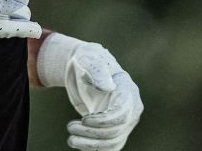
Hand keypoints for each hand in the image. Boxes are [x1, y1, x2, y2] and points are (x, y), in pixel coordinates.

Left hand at [37, 34, 142, 150]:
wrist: (82, 69)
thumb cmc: (87, 60)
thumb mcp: (89, 59)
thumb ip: (98, 71)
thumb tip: (108, 87)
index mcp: (127, 90)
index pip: (122, 113)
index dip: (104, 121)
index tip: (84, 120)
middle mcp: (131, 107)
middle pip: (117, 130)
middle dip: (93, 133)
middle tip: (70, 127)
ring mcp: (124, 120)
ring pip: (113, 141)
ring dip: (91, 144)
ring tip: (71, 139)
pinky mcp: (115, 129)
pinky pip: (109, 146)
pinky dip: (95, 148)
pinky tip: (80, 144)